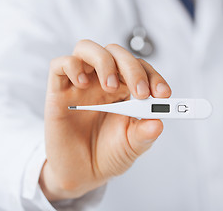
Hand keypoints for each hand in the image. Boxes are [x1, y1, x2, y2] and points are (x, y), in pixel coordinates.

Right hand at [39, 40, 170, 200]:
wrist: (82, 174)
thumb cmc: (109, 154)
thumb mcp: (132, 146)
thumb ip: (145, 134)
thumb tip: (158, 122)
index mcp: (125, 90)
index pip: (140, 69)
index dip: (153, 76)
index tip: (163, 94)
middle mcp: (103, 82)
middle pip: (116, 53)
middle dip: (132, 68)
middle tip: (140, 93)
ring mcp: (81, 84)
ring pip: (88, 49)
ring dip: (104, 62)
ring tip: (110, 86)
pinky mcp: (58, 92)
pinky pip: (60, 64)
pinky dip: (73, 67)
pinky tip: (83, 85)